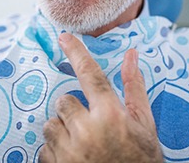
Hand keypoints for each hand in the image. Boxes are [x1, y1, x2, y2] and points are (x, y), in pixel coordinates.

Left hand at [39, 33, 161, 162]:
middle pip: (64, 102)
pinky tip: (75, 161)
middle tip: (90, 128)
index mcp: (111, 116)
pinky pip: (44, 148)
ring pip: (50, 124)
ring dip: (63, 132)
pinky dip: (56, 152)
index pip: (91, 74)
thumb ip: (134, 88)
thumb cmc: (141, 161)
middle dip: (73, 112)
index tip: (64, 37)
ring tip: (83, 147)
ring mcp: (69, 151)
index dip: (77, 52)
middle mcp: (87, 130)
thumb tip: (131, 55)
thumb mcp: (144, 126)